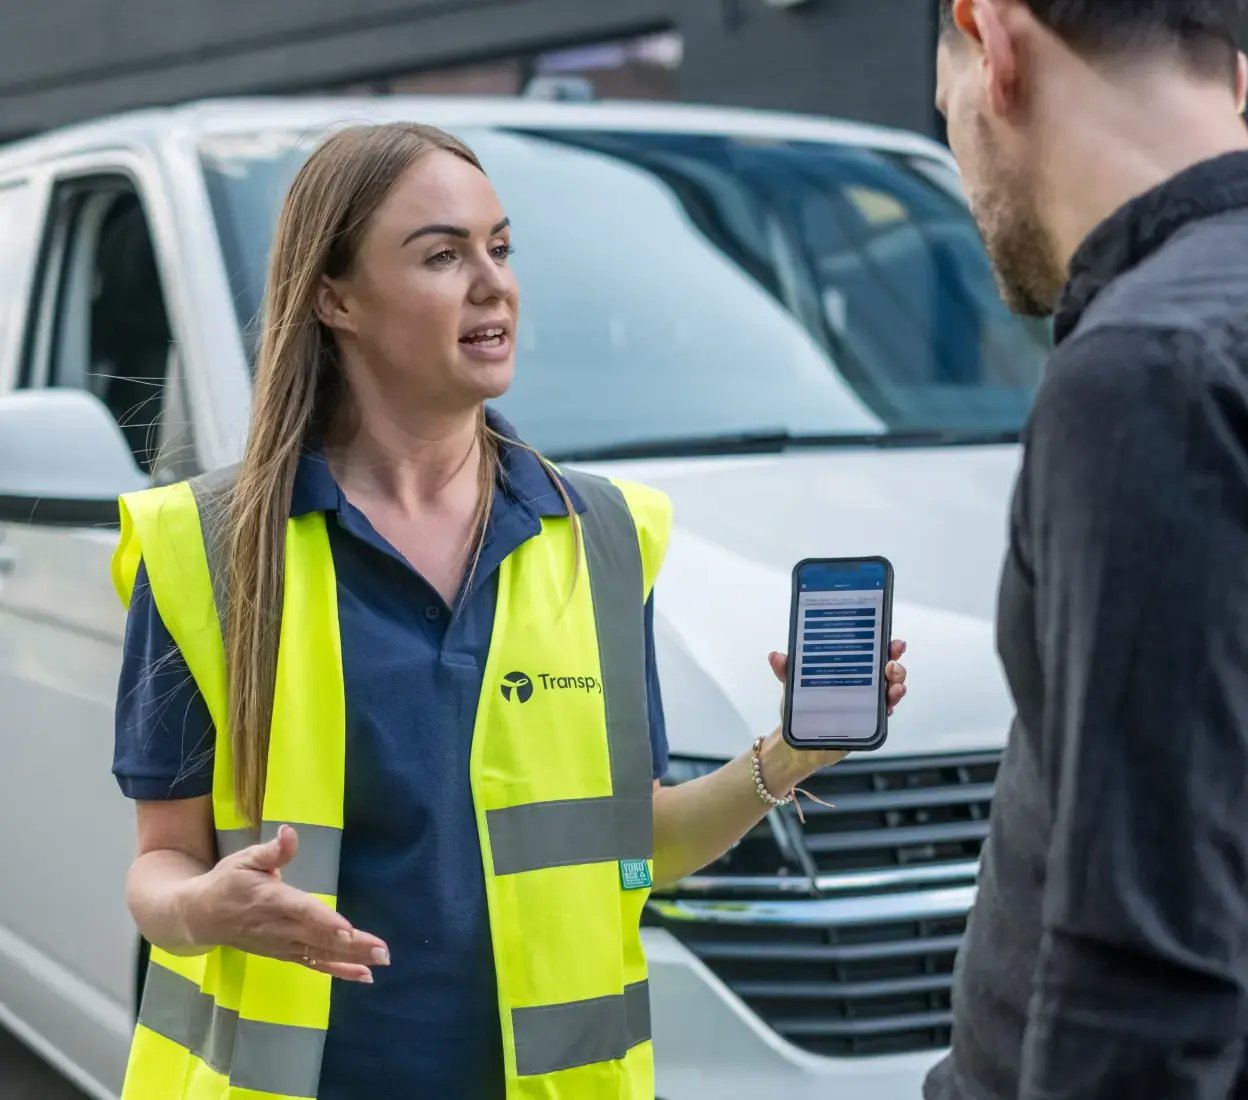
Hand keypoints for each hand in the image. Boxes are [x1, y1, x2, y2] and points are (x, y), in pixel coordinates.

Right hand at [182, 824, 387, 983]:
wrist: (201, 918)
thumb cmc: (227, 883)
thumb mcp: (245, 859)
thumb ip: (273, 850)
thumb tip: (290, 831)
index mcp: (271, 899)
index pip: (301, 911)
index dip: (324, 920)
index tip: (347, 929)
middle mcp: (279, 927)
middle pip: (319, 937)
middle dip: (352, 946)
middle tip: (383, 951)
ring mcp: (283, 945)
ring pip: (321, 954)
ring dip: (352, 960)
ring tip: (381, 961)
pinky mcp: (285, 954)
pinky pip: (315, 965)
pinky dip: (339, 971)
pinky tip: (364, 975)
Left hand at [765, 641, 909, 776]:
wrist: (797, 744)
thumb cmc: (800, 709)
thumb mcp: (792, 686)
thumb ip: (785, 670)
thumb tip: (775, 656)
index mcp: (849, 670)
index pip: (872, 653)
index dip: (885, 646)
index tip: (891, 641)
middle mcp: (863, 684)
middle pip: (888, 670)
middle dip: (896, 664)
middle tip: (892, 663)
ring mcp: (868, 704)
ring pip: (891, 690)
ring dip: (897, 685)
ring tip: (894, 686)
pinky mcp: (868, 723)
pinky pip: (885, 713)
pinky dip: (890, 707)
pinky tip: (889, 706)